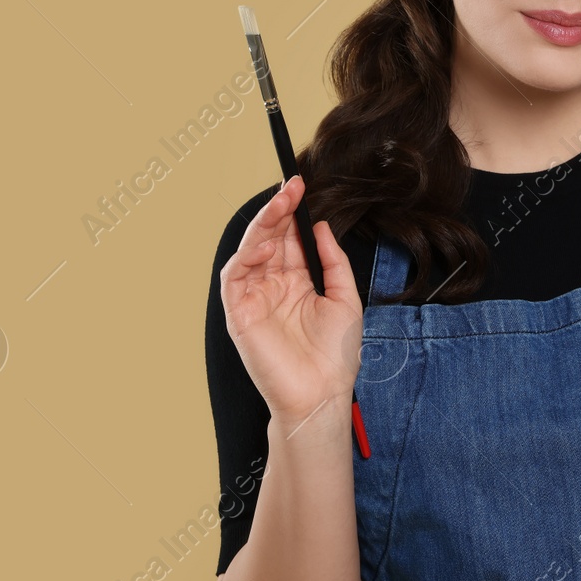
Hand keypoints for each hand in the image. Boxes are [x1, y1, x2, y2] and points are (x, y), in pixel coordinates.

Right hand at [220, 175, 363, 427]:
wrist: (323, 394)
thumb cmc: (335, 354)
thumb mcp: (345, 297)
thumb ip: (332, 260)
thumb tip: (320, 226)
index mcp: (297, 282)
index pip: (289, 239)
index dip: (293, 213)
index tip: (302, 188)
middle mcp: (273, 286)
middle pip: (269, 238)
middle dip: (278, 210)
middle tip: (291, 187)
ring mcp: (254, 298)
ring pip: (250, 251)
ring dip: (263, 225)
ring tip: (281, 204)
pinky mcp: (239, 313)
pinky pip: (235, 277)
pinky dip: (246, 256)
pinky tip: (266, 243)